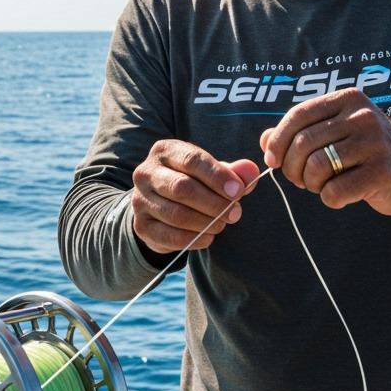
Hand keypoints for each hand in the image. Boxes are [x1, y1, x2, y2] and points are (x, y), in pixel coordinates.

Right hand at [132, 140, 260, 253]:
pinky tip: (208, 237)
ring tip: (222, 224)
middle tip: (235, 213)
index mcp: (165, 151)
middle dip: (214, 203)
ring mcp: (140, 200)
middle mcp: (146, 173)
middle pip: (182, 188)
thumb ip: (233, 172)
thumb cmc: (192, 183)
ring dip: (206, 222)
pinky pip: (170, 236)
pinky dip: (194, 239)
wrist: (159, 206)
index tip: (239, 191)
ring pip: (177, 214)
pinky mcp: (141, 226)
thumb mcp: (212, 173)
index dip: (218, 176)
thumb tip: (250, 171)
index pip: (192, 160)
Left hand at [260, 89, 390, 217]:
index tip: (272, 159)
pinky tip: (339, 196)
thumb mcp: (337, 132)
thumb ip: (300, 133)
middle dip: (292, 168)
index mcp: (348, 100)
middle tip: (301, 179)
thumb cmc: (367, 151)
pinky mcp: (382, 172)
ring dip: (311, 184)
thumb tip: (265, 141)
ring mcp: (374, 143)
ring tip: (321, 186)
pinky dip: (329, 199)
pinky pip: (335, 191)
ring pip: (317, 167)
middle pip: (303, 144)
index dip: (278, 140)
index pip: (298, 115)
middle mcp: (362, 116)